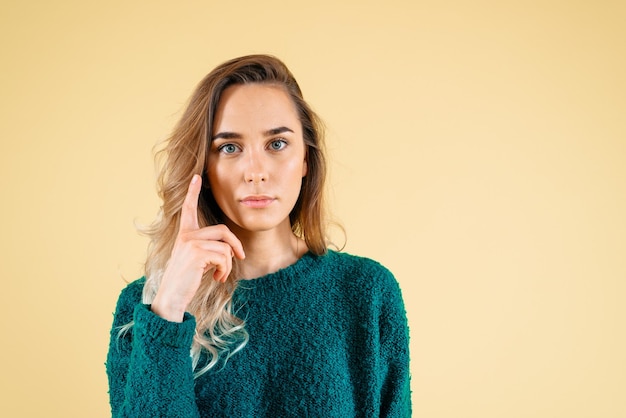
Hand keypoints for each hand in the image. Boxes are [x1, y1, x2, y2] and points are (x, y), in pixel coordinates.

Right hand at [151, 174, 244, 321]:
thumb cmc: (185, 282)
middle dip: (236, 245)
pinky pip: (224, 257)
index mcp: (184, 235)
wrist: (172, 298)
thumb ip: (209, 249)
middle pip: (223, 230)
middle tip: (240, 258)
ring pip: (226, 247)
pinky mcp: (197, 253)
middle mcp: (186, 235)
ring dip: (229, 264)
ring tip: (220, 275)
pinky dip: (225, 270)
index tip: (196, 176)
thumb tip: (231, 249)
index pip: (188, 209)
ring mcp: (191, 243)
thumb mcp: (197, 261)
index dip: (192, 192)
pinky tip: (216, 279)